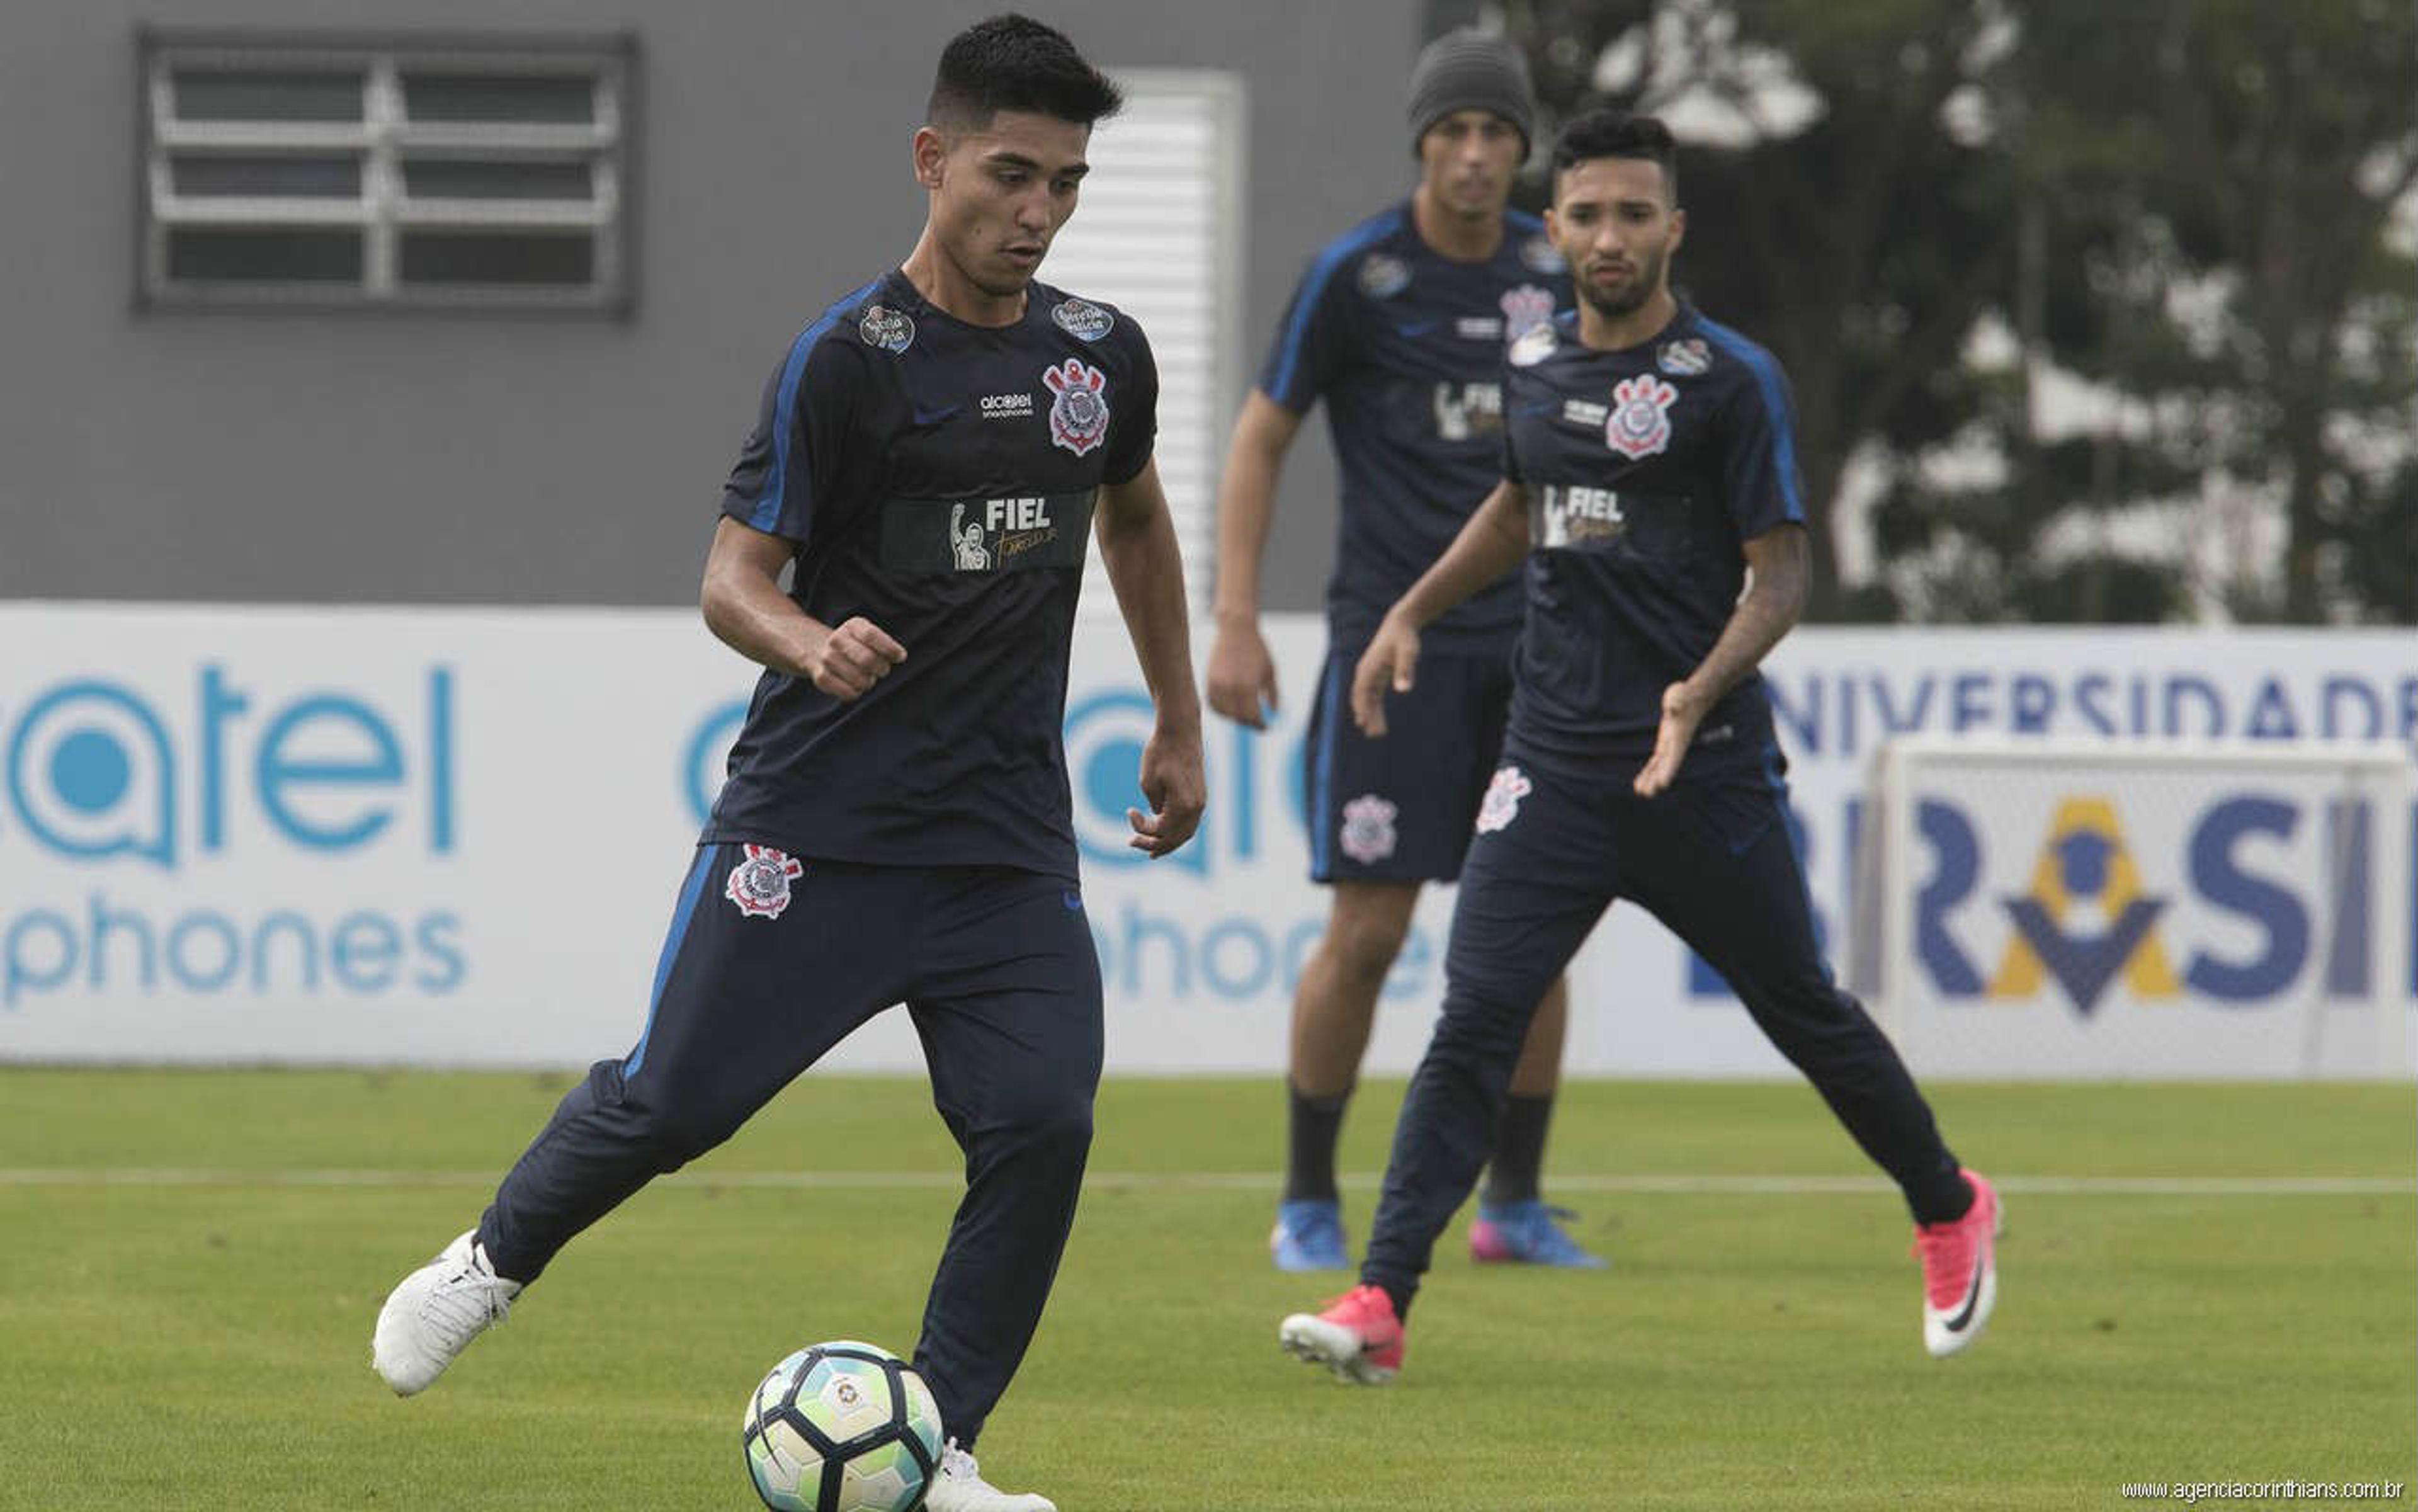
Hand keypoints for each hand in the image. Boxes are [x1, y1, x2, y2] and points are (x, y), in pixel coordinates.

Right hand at [802, 616, 905, 699]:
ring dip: (869, 682)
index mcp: (852, 626)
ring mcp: (827, 659)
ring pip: (861, 680)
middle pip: (867, 660)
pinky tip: (854, 685)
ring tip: (865, 676)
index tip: (901, 657)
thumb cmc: (854, 645)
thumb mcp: (867, 635)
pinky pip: (849, 693)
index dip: (890, 648)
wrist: (815, 649)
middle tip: (882, 670)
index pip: (871, 635)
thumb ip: (885, 644)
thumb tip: (900, 656)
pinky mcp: (821, 678)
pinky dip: (857, 692)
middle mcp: (836, 640)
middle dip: (882, 669)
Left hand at [1128, 721, 1205, 858]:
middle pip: (1176, 839)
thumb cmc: (1161, 753)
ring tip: (1152, 849)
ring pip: (1186, 833)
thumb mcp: (1148, 782)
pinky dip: (1177, 830)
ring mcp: (1201, 802)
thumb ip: (1153, 806)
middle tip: (1133, 843)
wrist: (1180, 730)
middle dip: (1154, 845)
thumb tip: (1159, 817)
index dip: (1141, 828)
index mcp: (1184, 806)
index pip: (1161, 831)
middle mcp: (1197, 807)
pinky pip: (1190, 822)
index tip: (1129, 811)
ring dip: (1168, 842)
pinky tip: (1166, 830)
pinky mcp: (1200, 795)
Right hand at [1205, 618, 1279, 729]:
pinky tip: (1230, 706)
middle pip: (1237, 717)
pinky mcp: (1209, 679)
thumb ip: (1273, 694)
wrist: (1236, 628)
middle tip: (1255, 722)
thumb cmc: (1257, 649)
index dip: (1259, 725)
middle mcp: (1230, 687)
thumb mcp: (1270, 671)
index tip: (1265, 727)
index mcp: (1248, 686)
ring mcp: (1217, 684)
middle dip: (1248, 722)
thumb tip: (1274, 713)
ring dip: (1233, 717)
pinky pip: (1212, 703)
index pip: (1252, 716)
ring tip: (1242, 715)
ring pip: (1222, 712)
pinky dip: (1220, 709)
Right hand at [1350, 615, 1419, 736]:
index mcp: (1370, 667)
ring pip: (1367, 699)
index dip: (1362, 708)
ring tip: (1377, 734)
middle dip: (1367, 716)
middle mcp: (1366, 672)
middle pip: (1363, 698)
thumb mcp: (1408, 653)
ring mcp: (1370, 674)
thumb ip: (1405, 671)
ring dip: (1370, 715)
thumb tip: (1404, 691)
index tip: (1365, 724)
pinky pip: (1372, 696)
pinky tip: (1378, 722)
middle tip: (1375, 735)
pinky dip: (1374, 709)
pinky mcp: (1376, 676)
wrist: (1400, 624)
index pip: (1362, 691)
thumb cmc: (1405, 638)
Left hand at [1633, 681, 1707, 795]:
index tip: (1663, 784)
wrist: (1692, 697)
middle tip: (1647, 794)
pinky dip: (1649, 771)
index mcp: (1679, 737)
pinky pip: (1655, 761)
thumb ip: (1677, 701)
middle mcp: (1675, 745)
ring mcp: (1669, 745)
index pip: (1674, 756)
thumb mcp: (1680, 695)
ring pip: (1659, 767)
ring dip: (1650, 779)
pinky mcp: (1664, 743)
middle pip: (1666, 766)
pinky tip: (1641, 782)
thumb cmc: (1686, 696)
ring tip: (1641, 792)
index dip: (1668, 770)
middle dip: (1657, 780)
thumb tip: (1672, 705)